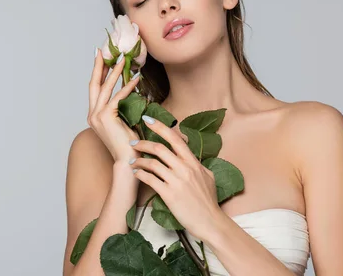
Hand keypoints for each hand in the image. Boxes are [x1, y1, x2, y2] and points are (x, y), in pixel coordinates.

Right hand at [87, 48, 141, 162]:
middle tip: (103, 51)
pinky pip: (118, 97)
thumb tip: (129, 91)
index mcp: (94, 115)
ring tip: (122, 60)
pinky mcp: (106, 117)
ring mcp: (97, 116)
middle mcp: (92, 114)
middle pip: (94, 84)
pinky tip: (136, 79)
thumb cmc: (129, 144)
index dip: (97, 73)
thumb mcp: (124, 121)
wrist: (128, 161)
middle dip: (99, 66)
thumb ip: (122, 107)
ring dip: (115, 72)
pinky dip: (127, 87)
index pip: (95, 89)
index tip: (100, 58)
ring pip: (105, 88)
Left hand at [129, 115, 221, 237]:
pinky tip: (136, 173)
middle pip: (159, 148)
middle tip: (132, 143)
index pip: (175, 138)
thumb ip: (197, 164)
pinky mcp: (169, 194)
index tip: (147, 120)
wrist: (210, 222)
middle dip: (142, 143)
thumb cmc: (209, 201)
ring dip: (139, 160)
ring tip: (132, 161)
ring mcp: (177, 181)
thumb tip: (190, 156)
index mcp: (193, 162)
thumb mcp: (208, 176)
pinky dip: (140, 174)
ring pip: (152, 163)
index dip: (160, 127)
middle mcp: (185, 168)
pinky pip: (150, 179)